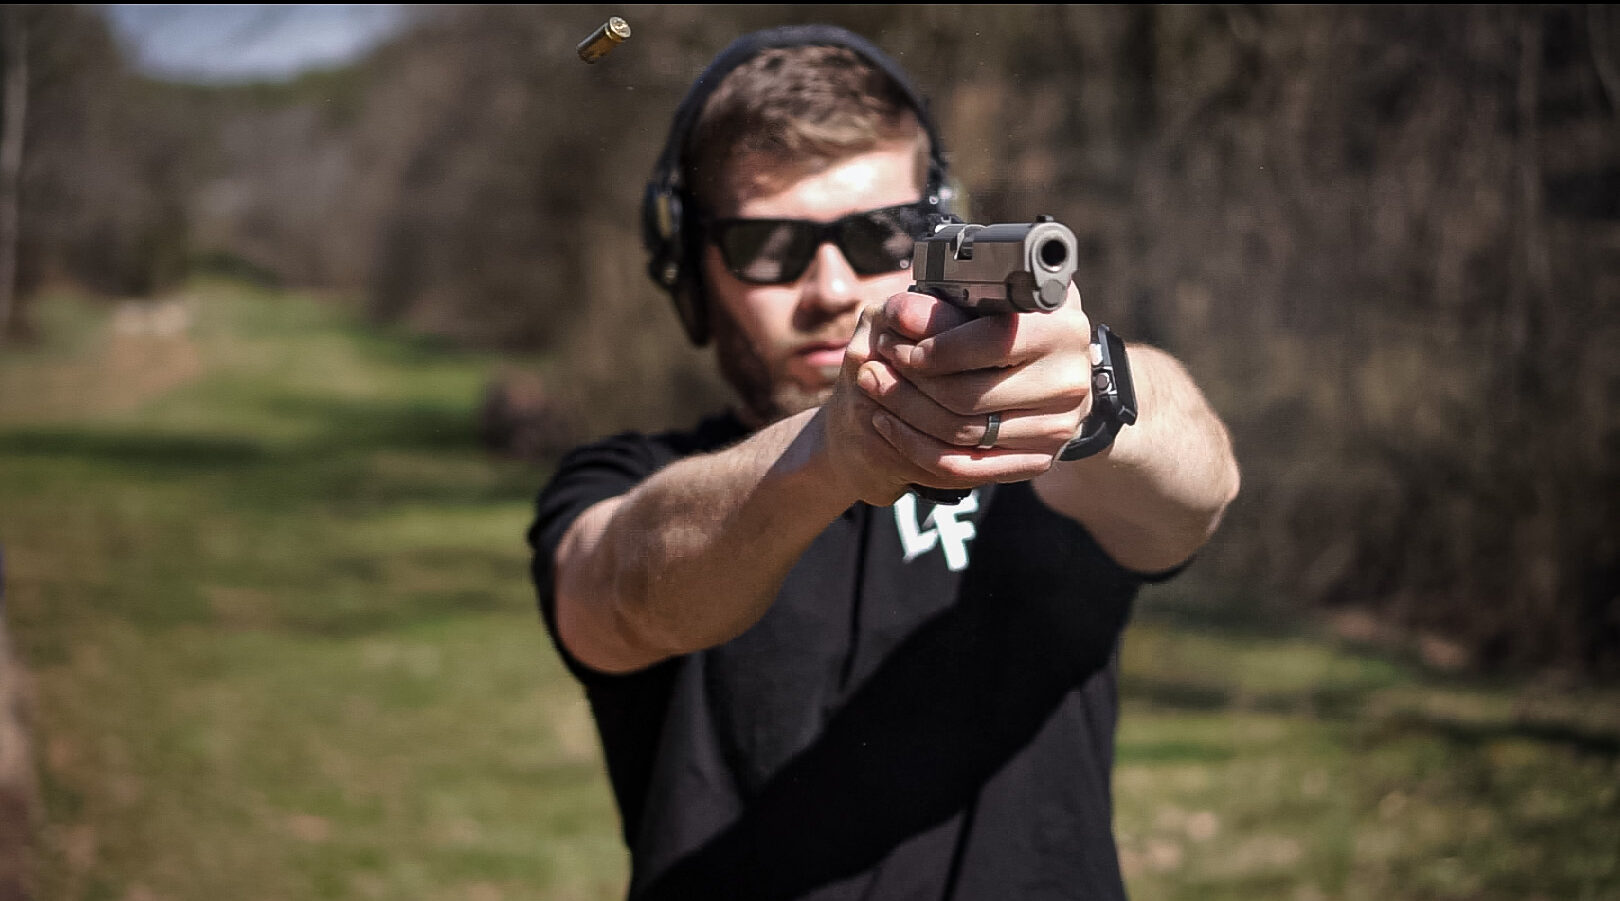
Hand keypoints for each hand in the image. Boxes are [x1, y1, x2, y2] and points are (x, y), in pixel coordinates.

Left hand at [854, 284, 1094, 487]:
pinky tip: (889, 424)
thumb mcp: (987, 303)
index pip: (992, 342)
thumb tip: (900, 313)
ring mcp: (1057, 428)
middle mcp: (1069, 382)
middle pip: (968, 394)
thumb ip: (945, 305)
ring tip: (874, 386)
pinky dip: (915, 446)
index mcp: (1063, 330)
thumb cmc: (1012, 325)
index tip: (897, 339)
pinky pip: (963, 466)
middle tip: (875, 365)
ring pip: (960, 432)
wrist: (1051, 372)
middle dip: (908, 381)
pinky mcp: (1038, 461)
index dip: (935, 346)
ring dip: (904, 411)